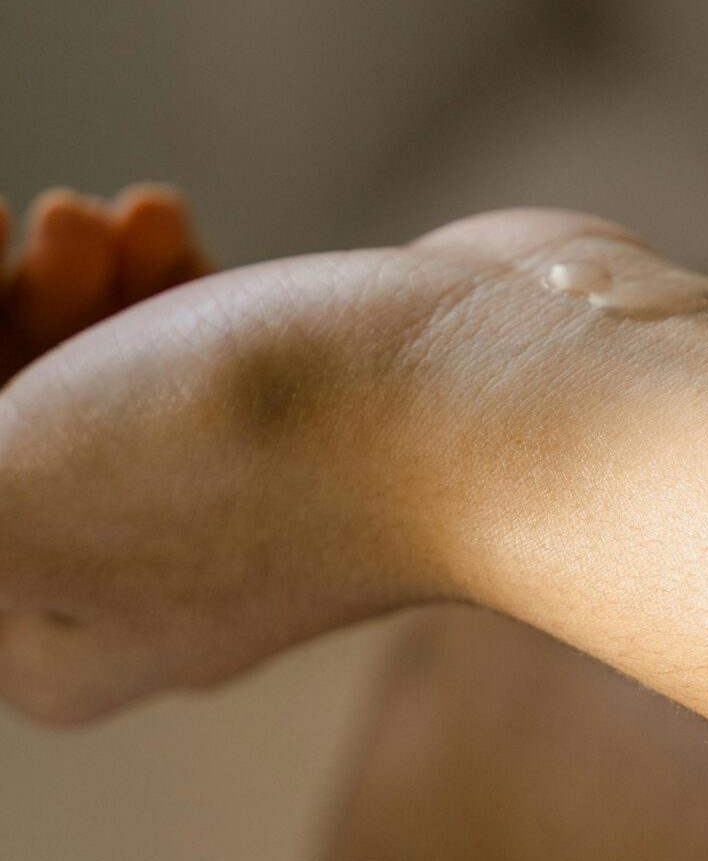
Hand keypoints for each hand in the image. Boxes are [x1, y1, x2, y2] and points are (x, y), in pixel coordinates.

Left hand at [0, 201, 673, 723]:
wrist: (507, 394)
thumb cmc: (249, 448)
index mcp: (39, 640)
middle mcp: (132, 590)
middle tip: (32, 224)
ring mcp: (228, 502)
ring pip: (80, 370)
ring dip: (63, 278)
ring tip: (114, 219)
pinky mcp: (303, 416)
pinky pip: (174, 344)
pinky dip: (148, 279)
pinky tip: (166, 225)